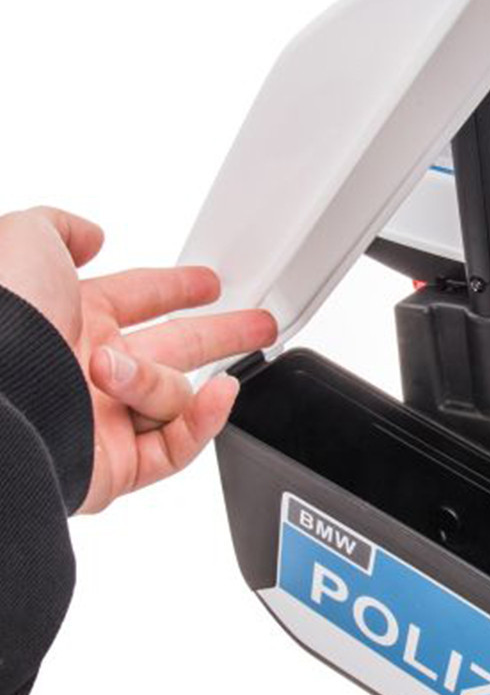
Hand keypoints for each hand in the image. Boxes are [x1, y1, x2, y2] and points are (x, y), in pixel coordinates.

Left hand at [0, 206, 277, 513]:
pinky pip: (179, 446)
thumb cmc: (1, 325)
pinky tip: (215, 396)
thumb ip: (61, 228)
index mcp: (69, 319)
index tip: (209, 283)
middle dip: (222, 333)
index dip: (176, 288)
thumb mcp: (21, 241)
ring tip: (114, 371)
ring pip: (174, 395)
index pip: (137, 298)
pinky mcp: (117, 466)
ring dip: (156, 379)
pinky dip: (202, 422)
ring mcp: (103, 419)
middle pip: (174, 349)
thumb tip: (92, 236)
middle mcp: (88, 370)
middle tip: (260, 324)